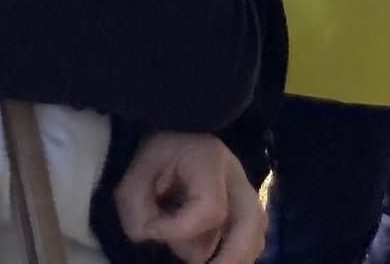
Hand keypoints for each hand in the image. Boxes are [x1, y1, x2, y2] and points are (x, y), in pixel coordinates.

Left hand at [115, 132, 263, 263]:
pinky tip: (212, 258)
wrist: (180, 138)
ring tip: (199, 256)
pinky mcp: (245, 213)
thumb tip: (149, 236)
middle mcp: (237, 180)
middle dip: (231, 259)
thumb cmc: (160, 153)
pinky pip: (249, 243)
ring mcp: (245, 197)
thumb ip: (135, 206)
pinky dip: (233, 256)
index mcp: (211, 162)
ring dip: (227, 256)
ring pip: (253, 238)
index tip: (150, 230)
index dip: (178, 229)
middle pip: (251, 224)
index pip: (209, 208)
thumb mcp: (137, 172)